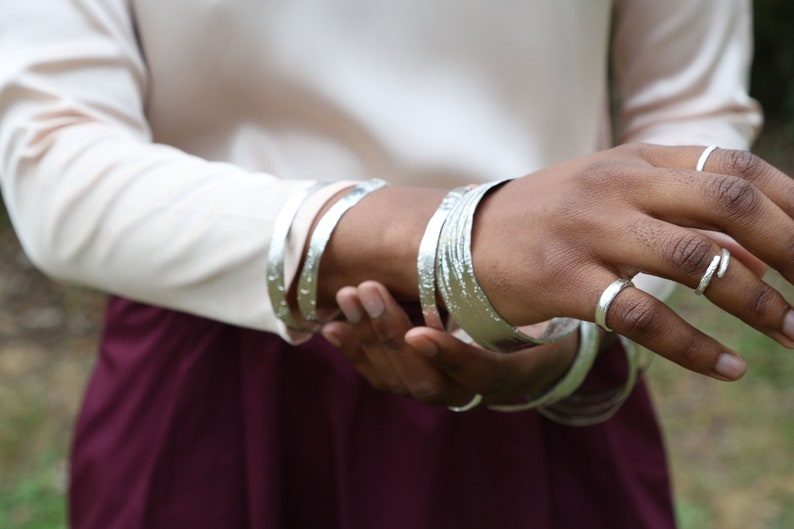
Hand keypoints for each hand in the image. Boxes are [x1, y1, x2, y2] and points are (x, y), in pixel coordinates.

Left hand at [321, 281, 578, 406]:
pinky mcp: (414, 382)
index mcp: (511, 373)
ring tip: (347, 298)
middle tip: (368, 290)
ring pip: (398, 381)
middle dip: (391, 334)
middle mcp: (471, 392)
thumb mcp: (541, 303)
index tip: (419, 333)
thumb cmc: (538, 313)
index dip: (448, 356)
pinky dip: (355, 352)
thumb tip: (502, 243)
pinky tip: (331, 327)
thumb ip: (518, 289)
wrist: (528, 348)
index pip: (479, 373)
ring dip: (367, 339)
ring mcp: (439, 390)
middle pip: (426, 380)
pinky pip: (382, 377)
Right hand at [470, 143, 793, 379]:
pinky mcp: (565, 280)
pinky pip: (644, 317)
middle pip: (729, 204)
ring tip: (792, 334)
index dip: (792, 205)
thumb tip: (762, 254)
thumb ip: (680, 212)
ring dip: (758, 303)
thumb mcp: (613, 196)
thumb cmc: (550, 218)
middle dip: (792, 248)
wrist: (464, 238)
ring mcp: (590, 231)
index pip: (734, 168)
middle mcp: (618, 187)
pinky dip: (695, 347)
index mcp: (635, 160)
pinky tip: (727, 368)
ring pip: (697, 262)